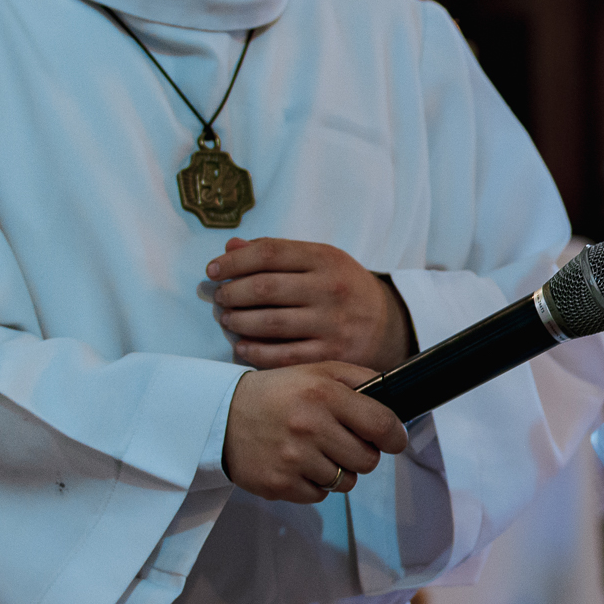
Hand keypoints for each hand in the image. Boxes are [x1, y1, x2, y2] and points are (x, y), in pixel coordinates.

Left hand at [209, 238, 410, 371]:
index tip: (214, 270)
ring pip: (270, 323)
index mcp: (326, 259)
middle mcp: (330, 289)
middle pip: (265, 288)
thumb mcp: (320, 261)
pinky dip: (255, 351)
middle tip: (221, 298)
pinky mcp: (332, 354)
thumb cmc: (343, 289)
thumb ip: (278, 254)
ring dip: (238, 321)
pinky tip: (242, 346)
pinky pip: (282, 355)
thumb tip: (231, 248)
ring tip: (228, 319)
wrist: (389, 325)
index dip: (234, 261)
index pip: (269, 253)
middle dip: (232, 293)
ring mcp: (332, 324)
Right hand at [221, 362, 407, 502]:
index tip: (392, 440)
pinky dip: (314, 484)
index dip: (394, 437)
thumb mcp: (318, 372)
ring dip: (337, 470)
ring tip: (314, 451)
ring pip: (346, 482)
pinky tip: (298, 465)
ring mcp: (293, 458)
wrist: (221, 415)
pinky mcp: (278, 484)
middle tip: (342, 442)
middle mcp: (309, 426)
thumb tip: (396, 402)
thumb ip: (361, 379)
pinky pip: (320, 496)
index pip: (381, 425)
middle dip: (361, 454)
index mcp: (323, 394)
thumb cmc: (279, 393)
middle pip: (367, 461)